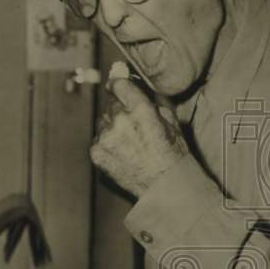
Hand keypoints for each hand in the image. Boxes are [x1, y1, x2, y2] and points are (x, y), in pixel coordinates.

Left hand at [89, 77, 187, 196]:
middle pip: (110, 104)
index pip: (118, 84)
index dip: (118, 85)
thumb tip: (136, 81)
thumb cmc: (172, 155)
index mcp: (140, 109)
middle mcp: (120, 121)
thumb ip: (153, 98)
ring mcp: (106, 138)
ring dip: (112, 128)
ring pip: (103, 122)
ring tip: (129, 143)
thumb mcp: (172, 121)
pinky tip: (122, 154)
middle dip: (119, 110)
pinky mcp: (97, 153)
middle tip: (132, 125)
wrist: (164, 187)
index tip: (118, 86)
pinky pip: (98, 140)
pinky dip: (106, 144)